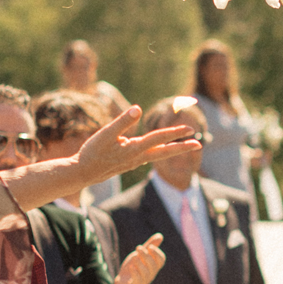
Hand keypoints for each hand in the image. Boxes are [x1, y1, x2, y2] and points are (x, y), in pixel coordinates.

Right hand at [74, 108, 200, 184]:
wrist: (82, 174)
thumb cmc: (92, 152)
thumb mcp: (105, 134)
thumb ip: (122, 122)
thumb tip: (138, 109)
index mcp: (134, 149)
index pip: (159, 138)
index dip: (175, 132)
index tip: (190, 129)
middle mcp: (138, 157)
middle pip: (165, 152)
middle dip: (182, 147)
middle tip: (199, 144)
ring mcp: (135, 162)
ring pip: (159, 155)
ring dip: (174, 149)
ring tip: (187, 145)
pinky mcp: (130, 163)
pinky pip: (150, 156)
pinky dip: (161, 152)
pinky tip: (163, 149)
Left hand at [113, 233, 164, 283]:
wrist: (122, 283)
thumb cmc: (134, 267)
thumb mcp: (140, 255)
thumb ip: (149, 246)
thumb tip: (160, 235)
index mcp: (153, 266)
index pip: (161, 260)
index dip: (157, 253)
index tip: (150, 246)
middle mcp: (151, 274)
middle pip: (153, 265)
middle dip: (146, 255)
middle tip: (138, 248)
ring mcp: (143, 281)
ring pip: (146, 273)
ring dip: (140, 263)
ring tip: (134, 256)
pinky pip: (137, 280)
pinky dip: (135, 273)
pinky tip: (131, 266)